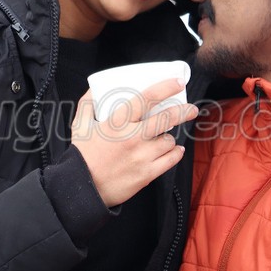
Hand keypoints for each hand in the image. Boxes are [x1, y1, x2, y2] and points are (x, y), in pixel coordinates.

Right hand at [72, 77, 197, 206]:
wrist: (82, 188)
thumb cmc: (82, 155)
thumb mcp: (80, 125)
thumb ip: (87, 103)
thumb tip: (94, 88)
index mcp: (117, 122)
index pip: (147, 98)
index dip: (166, 87)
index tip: (178, 82)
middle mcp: (133, 137)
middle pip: (167, 119)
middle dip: (183, 111)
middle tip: (191, 109)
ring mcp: (142, 156)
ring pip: (169, 140)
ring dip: (169, 138)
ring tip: (163, 138)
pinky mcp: (147, 173)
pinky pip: (171, 159)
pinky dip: (175, 153)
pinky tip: (174, 150)